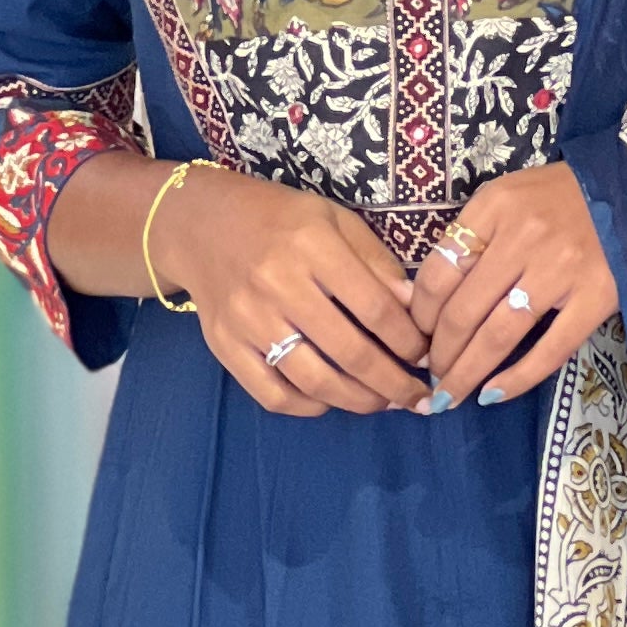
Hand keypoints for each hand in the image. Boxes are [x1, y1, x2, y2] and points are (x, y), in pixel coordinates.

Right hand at [146, 166, 427, 414]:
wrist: (199, 223)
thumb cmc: (278, 219)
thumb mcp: (333, 220)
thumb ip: (375, 262)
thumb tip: (416, 310)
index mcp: (312, 245)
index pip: (375, 308)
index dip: (408, 341)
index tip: (427, 357)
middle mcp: (277, 284)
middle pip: (350, 352)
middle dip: (394, 383)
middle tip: (418, 397)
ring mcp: (247, 320)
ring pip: (315, 381)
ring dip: (359, 401)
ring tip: (384, 403)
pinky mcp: (224, 345)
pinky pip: (272, 394)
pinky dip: (308, 407)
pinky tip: (331, 400)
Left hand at [406, 164, 620, 404]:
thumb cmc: (560, 198)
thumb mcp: (507, 198)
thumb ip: (472, 237)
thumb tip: (427, 299)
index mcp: (495, 208)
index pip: (438, 272)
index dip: (421, 315)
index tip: (419, 338)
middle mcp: (524, 237)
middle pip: (462, 311)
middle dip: (439, 355)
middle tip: (432, 378)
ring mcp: (561, 270)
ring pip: (498, 335)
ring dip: (466, 373)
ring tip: (450, 395)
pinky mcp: (595, 298)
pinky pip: (549, 350)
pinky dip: (517, 378)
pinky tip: (493, 394)